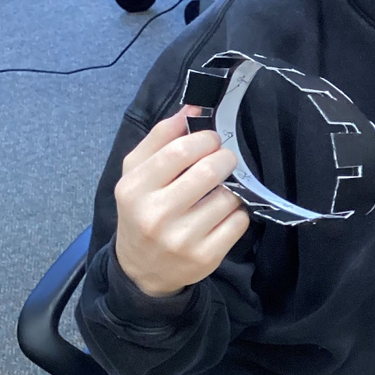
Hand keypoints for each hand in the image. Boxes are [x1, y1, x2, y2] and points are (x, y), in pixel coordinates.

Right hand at [113, 106, 249, 297]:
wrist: (141, 270)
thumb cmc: (141, 210)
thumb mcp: (136, 172)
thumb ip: (161, 135)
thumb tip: (194, 105)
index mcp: (135, 188)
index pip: (182, 150)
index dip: (206, 139)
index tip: (211, 140)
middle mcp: (156, 215)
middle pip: (211, 170)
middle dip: (226, 158)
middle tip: (224, 160)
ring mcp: (182, 239)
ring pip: (230, 196)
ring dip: (231, 188)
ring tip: (218, 190)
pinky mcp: (206, 257)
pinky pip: (240, 221)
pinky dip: (237, 213)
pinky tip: (221, 214)